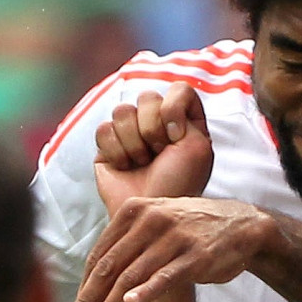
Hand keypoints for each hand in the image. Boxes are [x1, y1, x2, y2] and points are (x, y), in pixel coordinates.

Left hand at [66, 197, 278, 301]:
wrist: (243, 225)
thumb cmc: (194, 229)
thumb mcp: (157, 223)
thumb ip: (128, 243)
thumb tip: (94, 280)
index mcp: (135, 211)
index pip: (99, 255)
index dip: (83, 288)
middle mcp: (151, 220)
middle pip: (109, 268)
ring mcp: (175, 237)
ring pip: (131, 277)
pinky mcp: (197, 255)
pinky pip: (166, 275)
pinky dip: (147, 291)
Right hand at [94, 82, 213, 213]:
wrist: (151, 211)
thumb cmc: (180, 182)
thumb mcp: (199, 146)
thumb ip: (186, 111)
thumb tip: (158, 104)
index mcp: (185, 122)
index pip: (178, 90)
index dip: (173, 107)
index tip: (175, 135)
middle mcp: (158, 124)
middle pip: (147, 97)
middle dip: (153, 129)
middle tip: (159, 154)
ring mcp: (131, 134)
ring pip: (122, 111)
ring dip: (135, 143)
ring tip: (143, 163)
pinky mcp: (107, 147)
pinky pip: (103, 129)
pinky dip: (116, 151)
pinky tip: (126, 167)